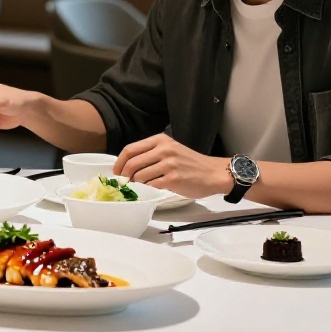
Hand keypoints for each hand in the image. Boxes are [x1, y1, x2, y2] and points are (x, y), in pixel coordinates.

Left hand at [115, 133, 231, 198]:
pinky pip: (151, 185)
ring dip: (135, 184)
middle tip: (123, 182)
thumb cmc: (192, 164)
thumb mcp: (172, 149)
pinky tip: (148, 191)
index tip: (116, 171)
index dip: (119, 162)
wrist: (214, 173)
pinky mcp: (173, 179)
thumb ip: (152, 153)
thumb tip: (129, 166)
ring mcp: (169, 164)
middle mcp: (164, 150)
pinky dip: (146, 190)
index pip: (130, 149)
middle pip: (132, 162)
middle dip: (123, 175)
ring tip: (137, 187)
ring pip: (140, 175)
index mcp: (161, 141)